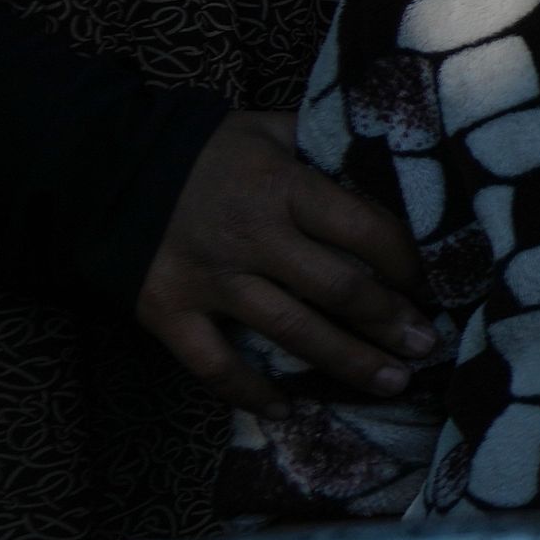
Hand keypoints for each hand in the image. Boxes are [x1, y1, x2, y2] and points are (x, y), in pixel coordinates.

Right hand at [133, 110, 434, 413]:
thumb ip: (322, 144)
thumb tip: (389, 157)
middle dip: (390, 322)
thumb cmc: (205, 151)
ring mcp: (210, 279)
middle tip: (428, 345)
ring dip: (348, 363)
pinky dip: (249, 393)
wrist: (103, 167)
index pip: (365, 229)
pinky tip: (287, 410)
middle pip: (338, 288)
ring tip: (393, 383)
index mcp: (284, 187)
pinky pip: (213, 364)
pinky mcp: (168, 311)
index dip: (407, 262)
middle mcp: (252, 236)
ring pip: (292, 332)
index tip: (435, 283)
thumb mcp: (267, 129)